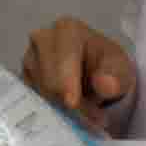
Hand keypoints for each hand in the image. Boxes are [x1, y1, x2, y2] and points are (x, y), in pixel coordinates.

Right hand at [21, 19, 135, 120]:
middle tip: (91, 116)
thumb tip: (105, 84)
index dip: (67, 82)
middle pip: (48, 78)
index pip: (63, 59)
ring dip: (60, 107)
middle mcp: (42, 38)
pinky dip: (50, 108)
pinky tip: (66, 109)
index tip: (72, 103)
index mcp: (67, 29)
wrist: (97, 74)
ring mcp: (29, 57)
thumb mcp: (121, 71)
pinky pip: (32, 97)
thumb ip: (115, 79)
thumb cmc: (108, 68)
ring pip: (39, 90)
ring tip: (84, 111)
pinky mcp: (24, 76)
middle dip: (68, 101)